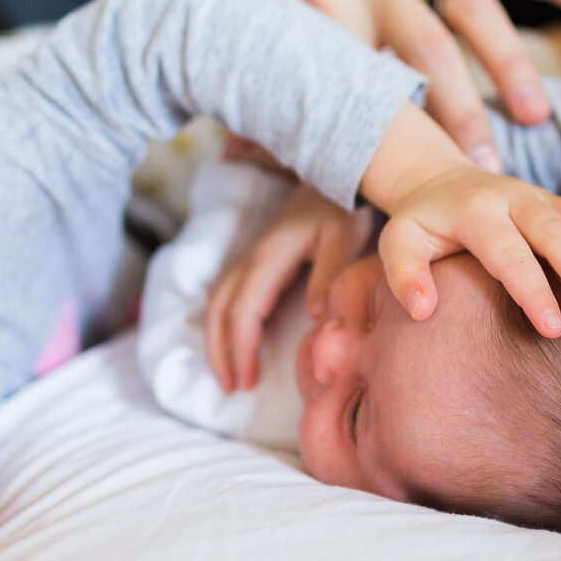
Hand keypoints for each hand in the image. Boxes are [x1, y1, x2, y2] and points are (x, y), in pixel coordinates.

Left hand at [193, 0, 560, 170]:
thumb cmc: (273, 14)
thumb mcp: (268, 57)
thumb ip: (274, 110)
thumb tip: (254, 166)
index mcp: (326, 11)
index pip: (377, 80)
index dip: (408, 136)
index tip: (434, 184)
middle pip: (431, 52)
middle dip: (464, 114)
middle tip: (490, 169)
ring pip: (473, 10)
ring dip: (508, 65)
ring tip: (534, 118)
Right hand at [204, 184, 373, 391]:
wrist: (339, 173)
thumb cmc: (344, 208)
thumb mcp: (343, 238)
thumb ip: (329, 274)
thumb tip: (314, 315)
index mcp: (269, 257)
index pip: (242, 312)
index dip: (241, 349)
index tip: (247, 382)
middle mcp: (252, 258)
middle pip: (218, 310)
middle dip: (219, 351)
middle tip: (230, 388)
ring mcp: (251, 257)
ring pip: (217, 302)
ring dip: (216, 340)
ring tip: (228, 374)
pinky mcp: (258, 259)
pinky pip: (228, 295)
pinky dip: (223, 323)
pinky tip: (234, 342)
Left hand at [376, 167, 560, 338]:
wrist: (437, 178)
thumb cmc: (420, 222)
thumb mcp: (398, 241)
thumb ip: (403, 274)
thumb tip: (422, 312)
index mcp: (475, 210)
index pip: (507, 253)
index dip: (532, 290)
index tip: (554, 329)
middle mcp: (514, 198)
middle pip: (554, 232)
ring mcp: (539, 198)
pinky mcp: (556, 204)